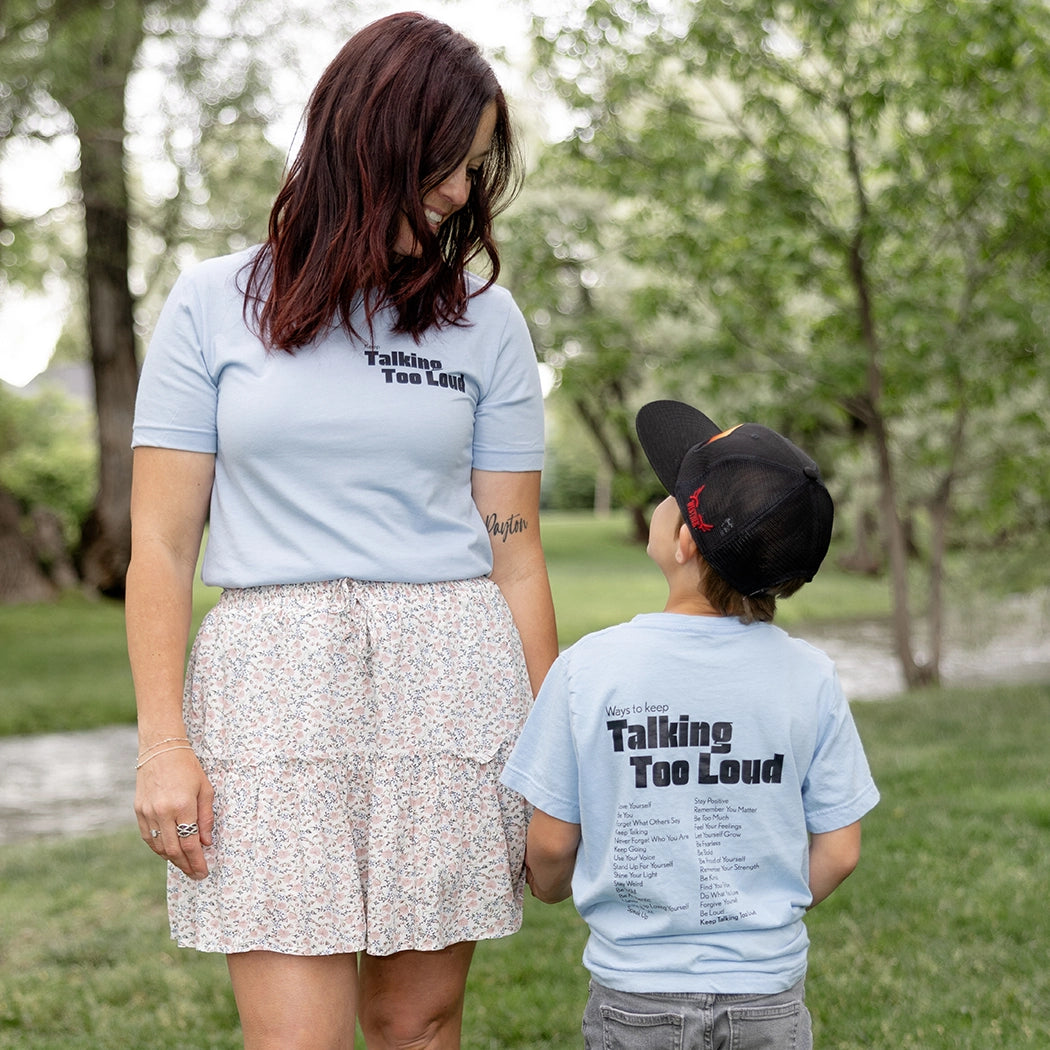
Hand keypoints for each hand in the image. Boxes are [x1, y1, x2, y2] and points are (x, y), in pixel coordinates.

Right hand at [135, 748, 214, 879]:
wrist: (161, 750)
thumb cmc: (188, 767)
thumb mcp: (205, 789)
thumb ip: (206, 818)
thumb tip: (206, 843)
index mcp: (183, 806)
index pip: (190, 843)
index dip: (197, 861)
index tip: (203, 871)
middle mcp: (163, 812)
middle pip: (174, 850)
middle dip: (186, 865)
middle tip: (196, 875)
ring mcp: (148, 813)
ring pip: (159, 847)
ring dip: (172, 860)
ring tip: (185, 865)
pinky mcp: (138, 811)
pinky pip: (149, 838)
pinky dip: (159, 848)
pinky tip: (169, 852)